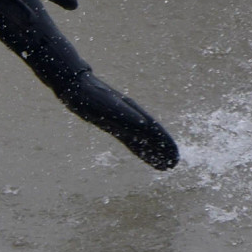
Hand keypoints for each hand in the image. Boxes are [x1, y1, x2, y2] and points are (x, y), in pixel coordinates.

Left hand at [61, 72, 179, 169]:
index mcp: (133, 111)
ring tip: (163, 164)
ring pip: (143, 140)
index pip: (154, 130)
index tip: (175, 155)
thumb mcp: (108, 104)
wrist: (77, 87)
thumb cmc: (92, 94)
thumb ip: (125, 114)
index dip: (165, 142)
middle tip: (174, 164)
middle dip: (163, 149)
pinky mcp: (114, 126)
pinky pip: (131, 140)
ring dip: (153, 151)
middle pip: (151, 136)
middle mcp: (132, 117)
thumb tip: (144, 123)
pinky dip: (140, 149)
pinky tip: (145, 155)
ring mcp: (124, 122)